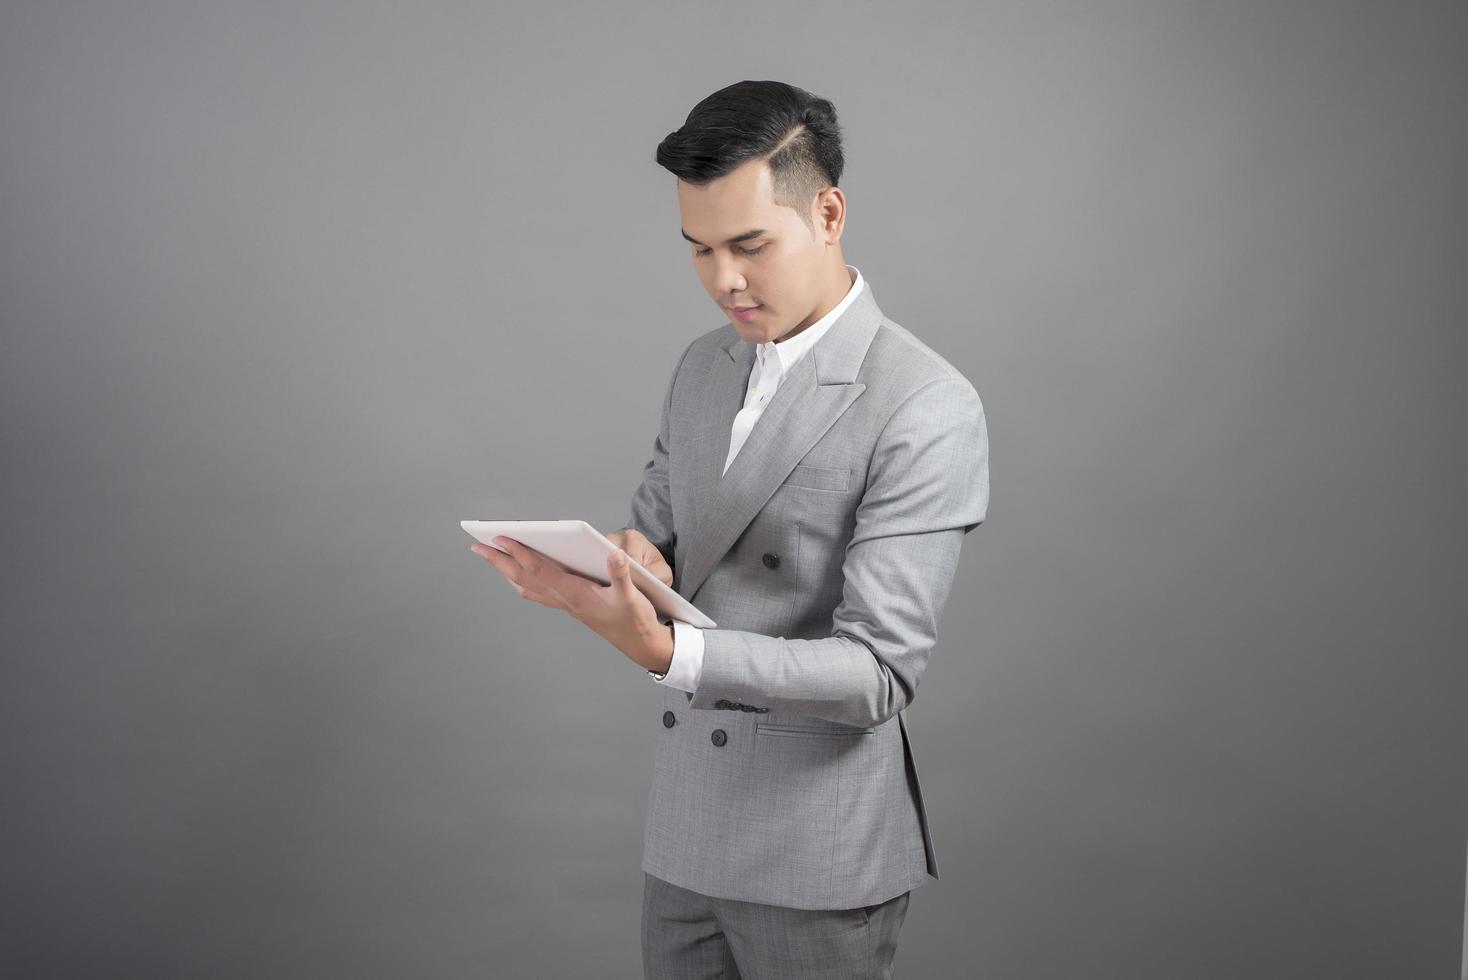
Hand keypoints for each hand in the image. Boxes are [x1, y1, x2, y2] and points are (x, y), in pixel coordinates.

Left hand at [470, 535, 673, 673]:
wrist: (638, 642)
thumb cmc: (634, 618)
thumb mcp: (632, 596)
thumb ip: (622, 574)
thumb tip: (615, 553)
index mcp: (576, 594)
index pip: (540, 570)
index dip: (520, 553)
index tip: (501, 538)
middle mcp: (565, 600)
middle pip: (524, 578)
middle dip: (499, 562)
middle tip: (477, 547)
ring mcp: (564, 604)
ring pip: (526, 586)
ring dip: (506, 572)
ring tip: (491, 557)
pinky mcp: (568, 606)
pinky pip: (536, 593)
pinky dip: (521, 582)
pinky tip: (517, 576)